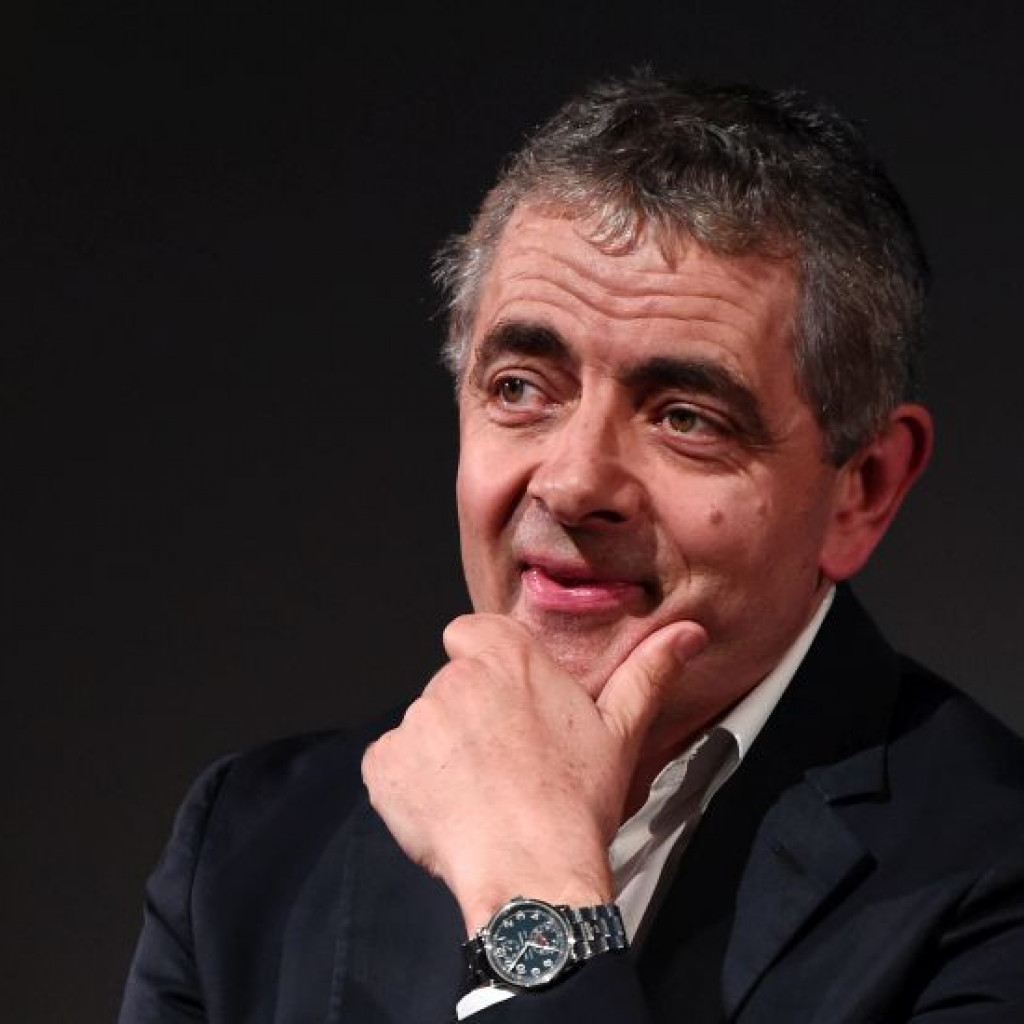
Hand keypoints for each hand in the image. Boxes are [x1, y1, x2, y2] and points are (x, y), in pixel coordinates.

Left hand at [361, 613, 706, 932]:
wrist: (533, 872)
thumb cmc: (577, 801)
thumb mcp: (620, 731)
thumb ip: (647, 672)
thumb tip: (690, 632)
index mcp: (506, 654)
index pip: (469, 634)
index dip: (483, 667)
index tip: (504, 705)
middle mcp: (454, 677)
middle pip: (449, 686)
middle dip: (468, 717)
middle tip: (503, 764)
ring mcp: (415, 720)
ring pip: (423, 728)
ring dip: (440, 754)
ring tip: (480, 795)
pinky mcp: (383, 765)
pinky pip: (390, 766)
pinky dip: (408, 785)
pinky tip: (447, 813)